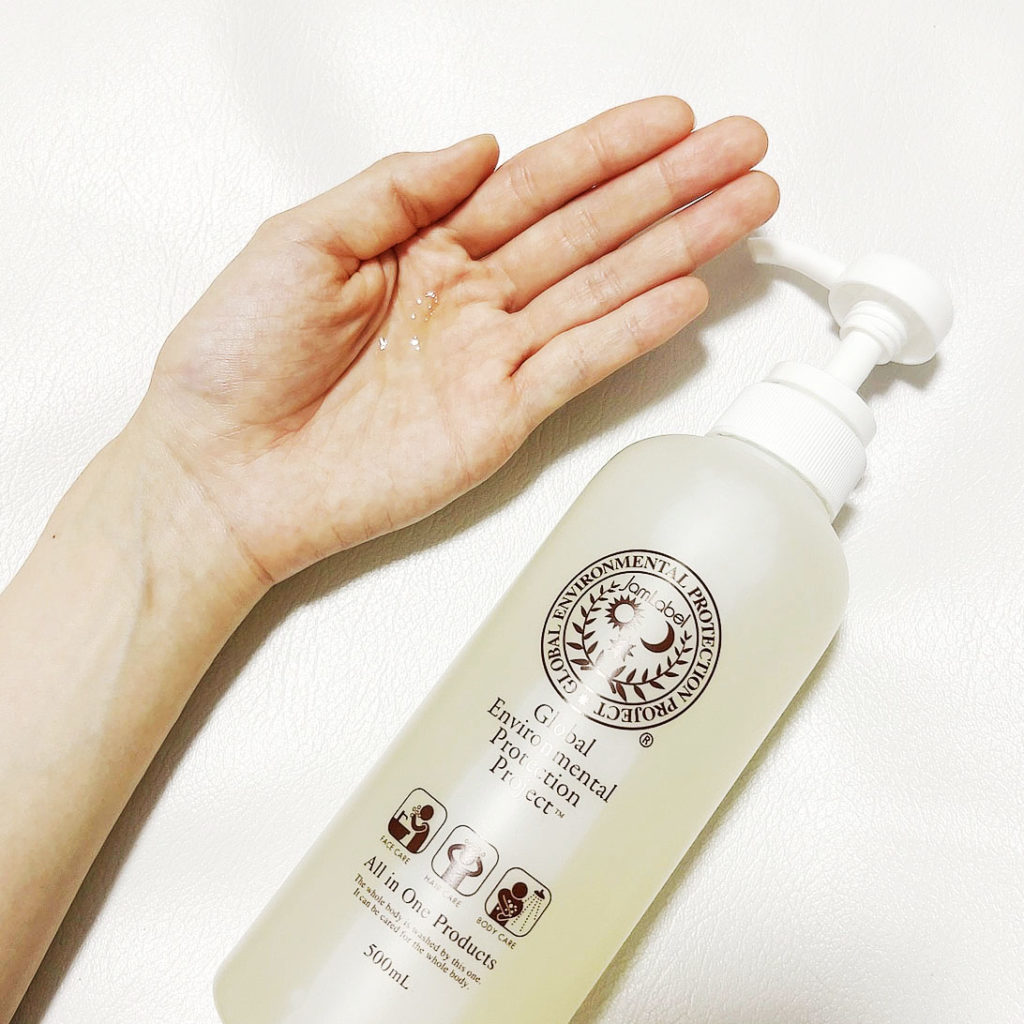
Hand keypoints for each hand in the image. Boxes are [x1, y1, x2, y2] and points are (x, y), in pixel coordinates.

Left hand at [138, 97, 776, 587]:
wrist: (223, 473)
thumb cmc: (236, 361)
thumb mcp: (301, 239)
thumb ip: (397, 188)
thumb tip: (482, 146)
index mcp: (420, 245)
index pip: (534, 183)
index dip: (606, 150)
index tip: (670, 122)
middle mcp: (467, 297)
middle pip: (588, 229)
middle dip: (667, 189)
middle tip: (739, 153)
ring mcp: (489, 359)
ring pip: (601, 289)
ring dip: (674, 249)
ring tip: (741, 210)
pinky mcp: (498, 420)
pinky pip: (581, 365)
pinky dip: (634, 331)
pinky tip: (683, 297)